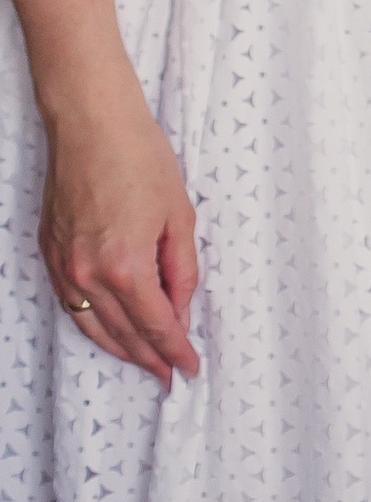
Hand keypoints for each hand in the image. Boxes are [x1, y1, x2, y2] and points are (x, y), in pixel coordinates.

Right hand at [40, 97, 199, 385]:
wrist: (92, 127)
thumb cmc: (142, 160)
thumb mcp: (178, 214)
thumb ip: (181, 268)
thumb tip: (182, 308)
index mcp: (125, 266)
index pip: (155, 325)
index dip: (175, 349)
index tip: (189, 367)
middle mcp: (88, 276)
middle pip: (123, 333)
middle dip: (150, 357)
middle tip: (170, 374)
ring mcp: (64, 268)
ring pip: (93, 327)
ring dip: (120, 349)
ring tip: (145, 362)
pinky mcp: (51, 256)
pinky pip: (73, 306)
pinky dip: (93, 325)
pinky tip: (110, 331)